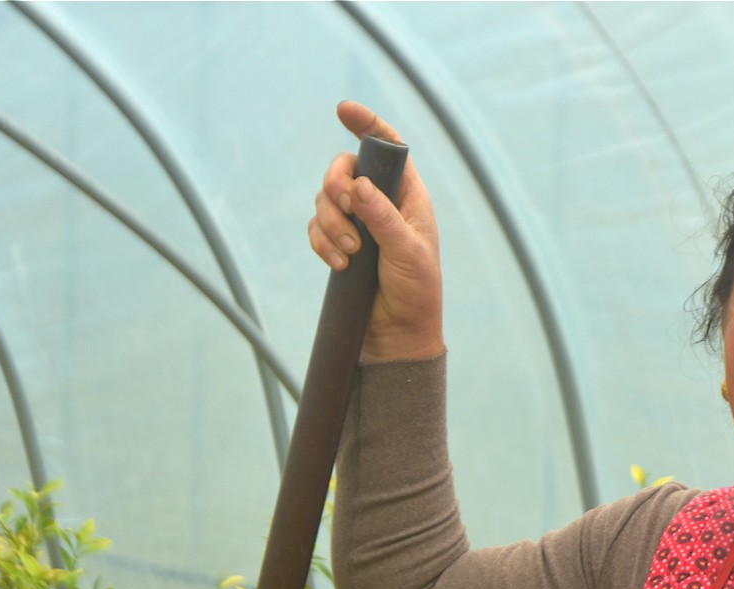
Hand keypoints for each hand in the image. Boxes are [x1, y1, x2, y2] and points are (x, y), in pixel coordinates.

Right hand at [309, 101, 444, 362]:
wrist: (399, 333)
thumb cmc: (417, 289)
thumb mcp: (407, 251)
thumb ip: (384, 218)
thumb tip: (359, 186)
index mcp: (408, 195)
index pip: (387, 148)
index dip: (367, 125)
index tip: (344, 110)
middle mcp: (381, 202)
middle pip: (343, 169)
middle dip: (335, 185)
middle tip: (345, 208)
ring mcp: (358, 222)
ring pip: (325, 199)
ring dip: (330, 222)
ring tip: (350, 252)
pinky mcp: (339, 243)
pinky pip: (316, 227)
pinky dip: (322, 242)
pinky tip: (339, 265)